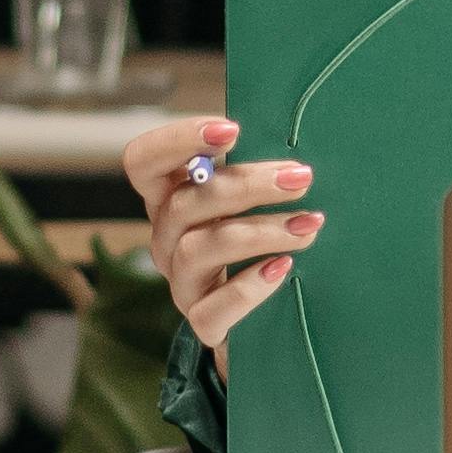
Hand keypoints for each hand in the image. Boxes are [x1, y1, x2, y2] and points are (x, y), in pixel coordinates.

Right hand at [120, 115, 320, 352]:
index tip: (232, 129)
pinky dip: (248, 287)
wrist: (271, 315)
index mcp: (171, 198)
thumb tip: (288, 141)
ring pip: (197, 250)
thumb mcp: (252, 199)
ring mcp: (181, 283)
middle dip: (245, 186)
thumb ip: (254, 170)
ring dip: (258, 232)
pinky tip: (283, 268)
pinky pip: (211, 310)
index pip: (143, 162)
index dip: (177, 141)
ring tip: (308, 224)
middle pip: (182, 204)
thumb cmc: (264, 238)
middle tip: (300, 177)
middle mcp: (167, 239)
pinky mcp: (203, 322)